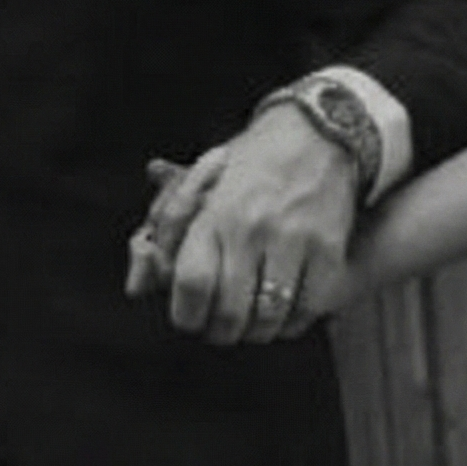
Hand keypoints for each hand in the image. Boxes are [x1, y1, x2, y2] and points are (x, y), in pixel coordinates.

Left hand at [131, 105, 360, 344]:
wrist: (317, 133)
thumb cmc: (250, 164)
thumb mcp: (198, 184)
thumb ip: (165, 233)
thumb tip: (137, 285)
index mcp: (214, 213)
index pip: (193, 284)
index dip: (187, 316)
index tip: (191, 317)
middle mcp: (252, 228)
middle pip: (230, 314)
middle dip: (221, 331)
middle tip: (223, 325)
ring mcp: (294, 241)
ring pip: (270, 319)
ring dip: (258, 330)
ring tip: (255, 318)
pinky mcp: (329, 250)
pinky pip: (308, 310)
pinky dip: (294, 320)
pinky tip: (287, 306)